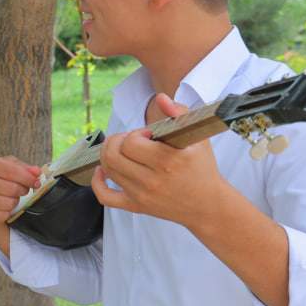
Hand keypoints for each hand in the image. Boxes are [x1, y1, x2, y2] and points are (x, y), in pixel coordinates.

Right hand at [0, 155, 41, 231]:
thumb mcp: (6, 166)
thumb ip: (23, 168)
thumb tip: (37, 172)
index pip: (12, 171)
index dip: (28, 178)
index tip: (36, 182)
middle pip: (13, 188)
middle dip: (22, 190)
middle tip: (22, 191)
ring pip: (10, 203)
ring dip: (14, 202)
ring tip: (8, 198)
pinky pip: (4, 215)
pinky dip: (7, 213)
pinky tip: (0, 207)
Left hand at [90, 94, 227, 228]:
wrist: (208, 205)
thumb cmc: (202, 169)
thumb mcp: (198, 138)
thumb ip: (180, 113)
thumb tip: (161, 98)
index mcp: (168, 161)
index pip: (131, 143)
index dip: (135, 134)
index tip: (147, 135)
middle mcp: (153, 180)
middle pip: (114, 155)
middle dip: (117, 141)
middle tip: (131, 140)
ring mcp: (142, 195)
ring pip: (107, 170)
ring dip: (110, 154)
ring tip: (124, 151)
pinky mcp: (136, 207)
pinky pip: (105, 197)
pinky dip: (97, 182)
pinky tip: (103, 171)